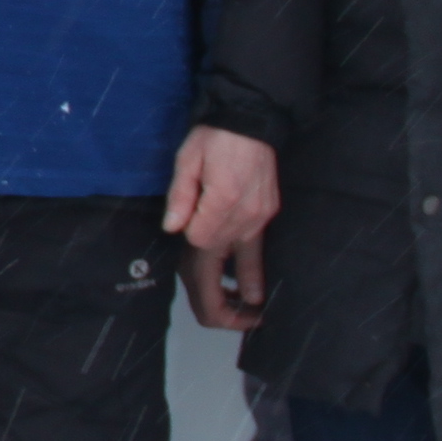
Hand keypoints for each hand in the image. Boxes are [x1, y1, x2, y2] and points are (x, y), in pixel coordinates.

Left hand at [164, 126, 278, 330]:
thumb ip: (180, 196)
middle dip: (221, 305)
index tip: (183, 236)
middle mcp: (243, 219)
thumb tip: (172, 229)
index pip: (200, 247)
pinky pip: (257, 249)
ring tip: (244, 315)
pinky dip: (250, 268)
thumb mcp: (188, 158)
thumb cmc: (215, 137)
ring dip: (243, 292)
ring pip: (249, 266)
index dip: (189, 247)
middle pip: (226, 270)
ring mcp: (259, 219)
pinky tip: (247, 282)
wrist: (253, 119)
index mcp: (221, 205)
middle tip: (218, 322)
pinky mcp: (269, 214)